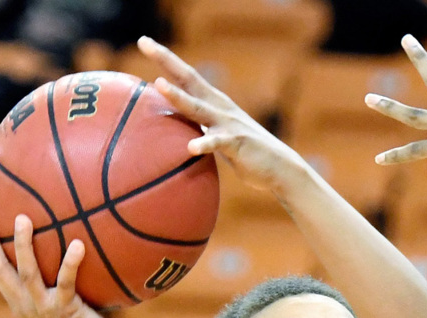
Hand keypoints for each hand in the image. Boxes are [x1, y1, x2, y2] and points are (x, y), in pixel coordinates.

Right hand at [0, 210, 118, 317]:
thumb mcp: (57, 308)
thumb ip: (51, 287)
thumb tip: (65, 250)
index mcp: (19, 304)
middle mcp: (25, 306)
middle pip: (0, 269)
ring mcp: (44, 309)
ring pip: (27, 273)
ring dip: (22, 245)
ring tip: (23, 219)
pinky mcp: (66, 312)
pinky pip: (66, 283)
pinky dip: (70, 263)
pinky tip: (78, 244)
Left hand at [136, 37, 307, 194]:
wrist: (281, 167)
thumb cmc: (246, 153)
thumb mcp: (220, 135)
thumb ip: (200, 127)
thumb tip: (174, 129)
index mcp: (214, 103)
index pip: (186, 76)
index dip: (166, 59)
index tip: (144, 42)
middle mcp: (220, 107)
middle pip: (189, 79)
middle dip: (166, 61)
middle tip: (145, 42)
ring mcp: (229, 124)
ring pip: (199, 108)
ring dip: (179, 96)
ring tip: (160, 84)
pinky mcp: (238, 143)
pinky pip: (219, 143)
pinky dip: (205, 143)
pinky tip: (192, 147)